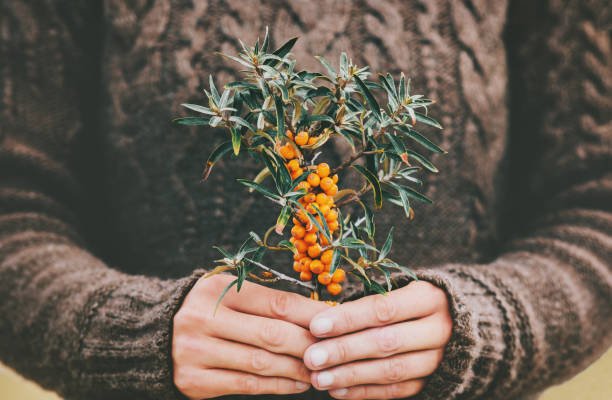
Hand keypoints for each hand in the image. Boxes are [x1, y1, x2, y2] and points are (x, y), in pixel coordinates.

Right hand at [172, 274, 328, 398]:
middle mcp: (202, 318)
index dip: (310, 315)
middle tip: (331, 350)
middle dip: (308, 345)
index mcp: (216, 289)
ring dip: (296, 369)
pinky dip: (277, 385)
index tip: (334, 323)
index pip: (275, 303)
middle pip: (271, 334)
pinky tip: (296, 383)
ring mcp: (195, 351)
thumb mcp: (231, 294)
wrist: (158, 335)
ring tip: (318, 369)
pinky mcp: (195, 380)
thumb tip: (320, 315)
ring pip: (261, 363)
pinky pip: (246, 384)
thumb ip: (268, 302)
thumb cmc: (210, 310)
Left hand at [303, 280, 451, 398]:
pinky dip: (363, 391)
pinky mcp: (431, 380)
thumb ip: (363, 305)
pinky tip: (337, 390)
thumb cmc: (407, 301)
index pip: (383, 309)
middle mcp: (439, 329)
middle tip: (312, 357)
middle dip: (345, 350)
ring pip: (391, 370)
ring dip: (350, 375)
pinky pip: (395, 390)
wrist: (449, 322)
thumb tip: (320, 321)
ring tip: (319, 378)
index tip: (316, 326)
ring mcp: (437, 358)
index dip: (348, 318)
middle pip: (387, 342)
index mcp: (429, 298)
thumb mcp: (395, 290)